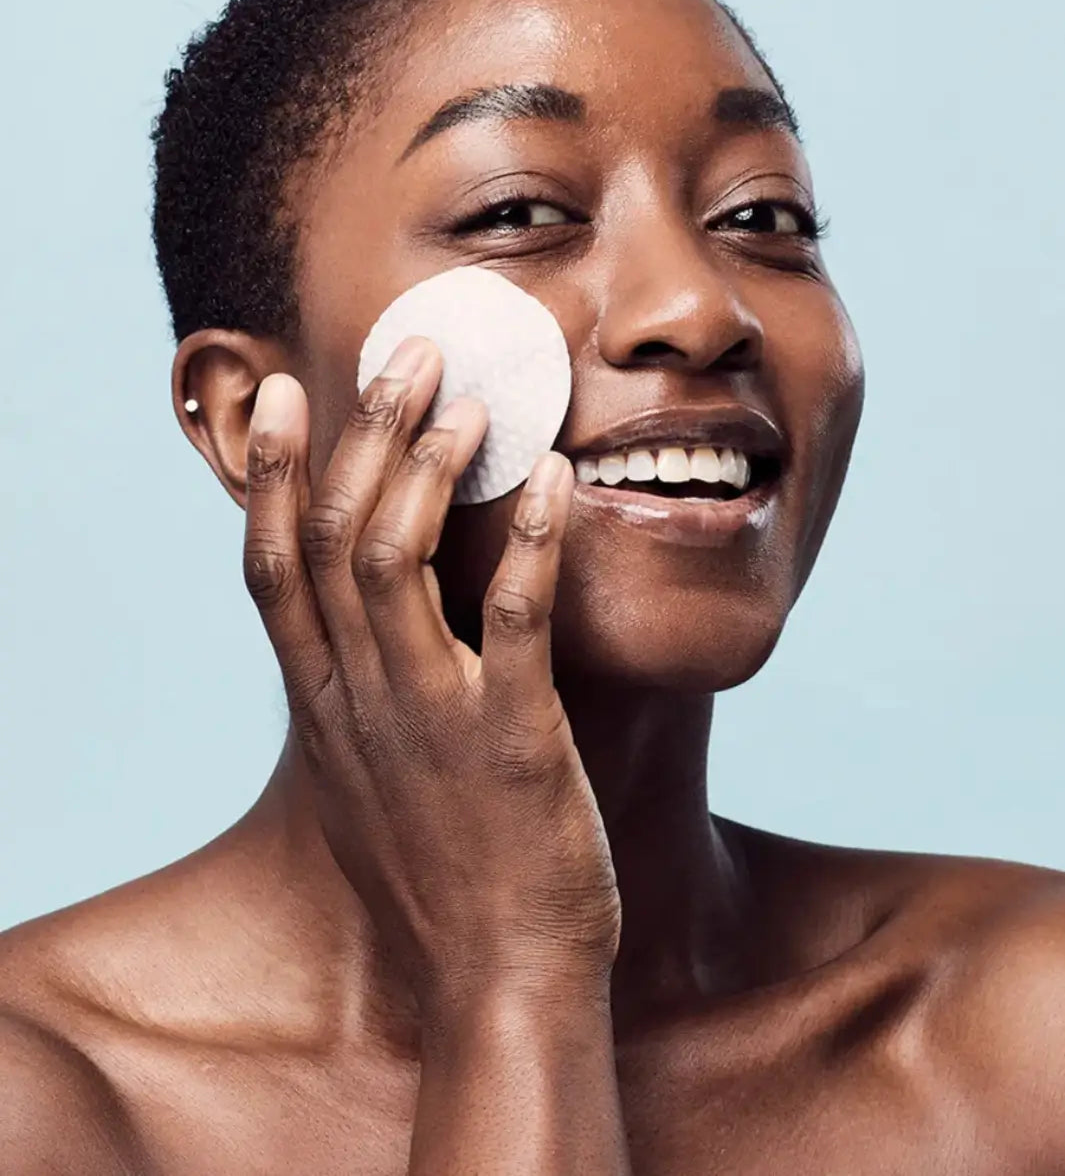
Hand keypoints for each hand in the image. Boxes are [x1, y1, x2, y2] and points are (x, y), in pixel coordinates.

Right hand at [240, 336, 620, 1012]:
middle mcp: (360, 700)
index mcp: (326, 706)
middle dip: (360, 436)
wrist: (499, 979)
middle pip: (332, 540)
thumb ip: (355, 690)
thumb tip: (356, 618)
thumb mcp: (369, 776)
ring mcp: (429, 719)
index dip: (270, 477)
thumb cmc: (444, 870)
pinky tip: (555, 478)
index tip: (281, 395)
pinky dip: (528, 544)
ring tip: (466, 396)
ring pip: (394, 565)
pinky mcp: (510, 741)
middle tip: (403, 353)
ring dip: (426, 470)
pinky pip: (510, 624)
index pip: (272, 570)